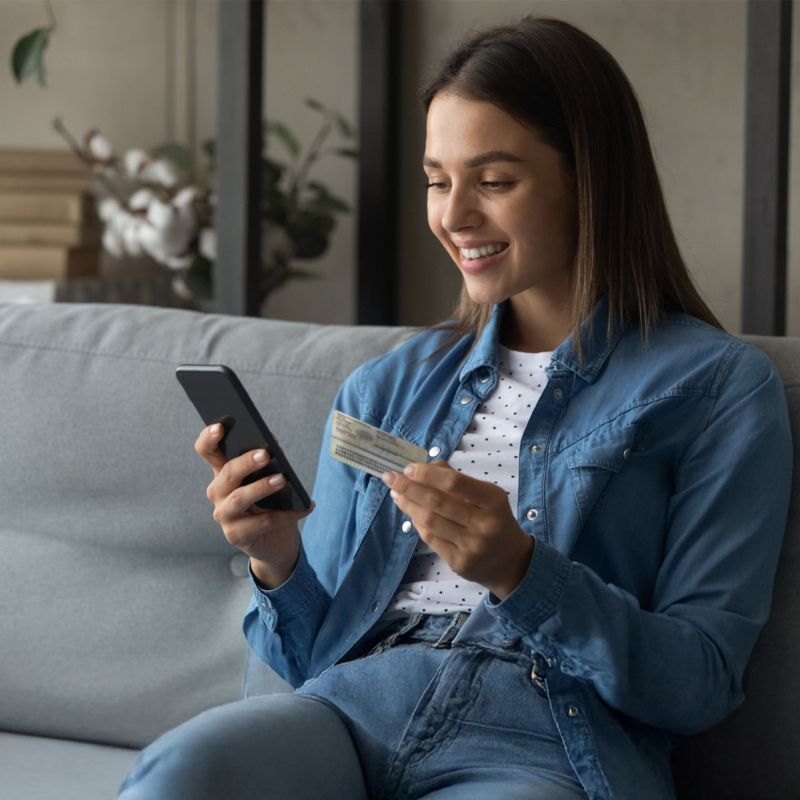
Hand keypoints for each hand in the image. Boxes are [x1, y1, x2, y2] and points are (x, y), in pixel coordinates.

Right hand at [194, 424, 314, 568]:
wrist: (278, 540)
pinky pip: (262, 522)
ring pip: (239, 499)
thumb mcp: (271, 476)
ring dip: (261, 488)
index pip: (207, 452)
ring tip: (282, 479)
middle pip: (226, 474)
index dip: (209, 439)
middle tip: (265, 454)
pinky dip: (286, 514)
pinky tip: (305, 507)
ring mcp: (224, 515)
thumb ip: (269, 459)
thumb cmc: (273, 502)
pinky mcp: (236, 536)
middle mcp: (217, 493)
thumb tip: (273, 442)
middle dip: (245, 463)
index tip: (219, 426)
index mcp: (223, 473)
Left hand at [381, 460, 534, 600]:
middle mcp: (484, 523)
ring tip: (396, 494)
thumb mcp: (486, 495)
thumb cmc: (493, 520)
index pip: (454, 482)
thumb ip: (456, 479)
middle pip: (437, 502)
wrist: (511, 562)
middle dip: (409, 487)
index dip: (427, 474)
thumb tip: (424, 467)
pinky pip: (431, 539)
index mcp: (493, 500)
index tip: (408, 468)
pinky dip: (418, 523)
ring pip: (430, 521)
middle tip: (390, 477)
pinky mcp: (460, 563)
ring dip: (408, 505)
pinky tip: (411, 513)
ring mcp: (472, 546)